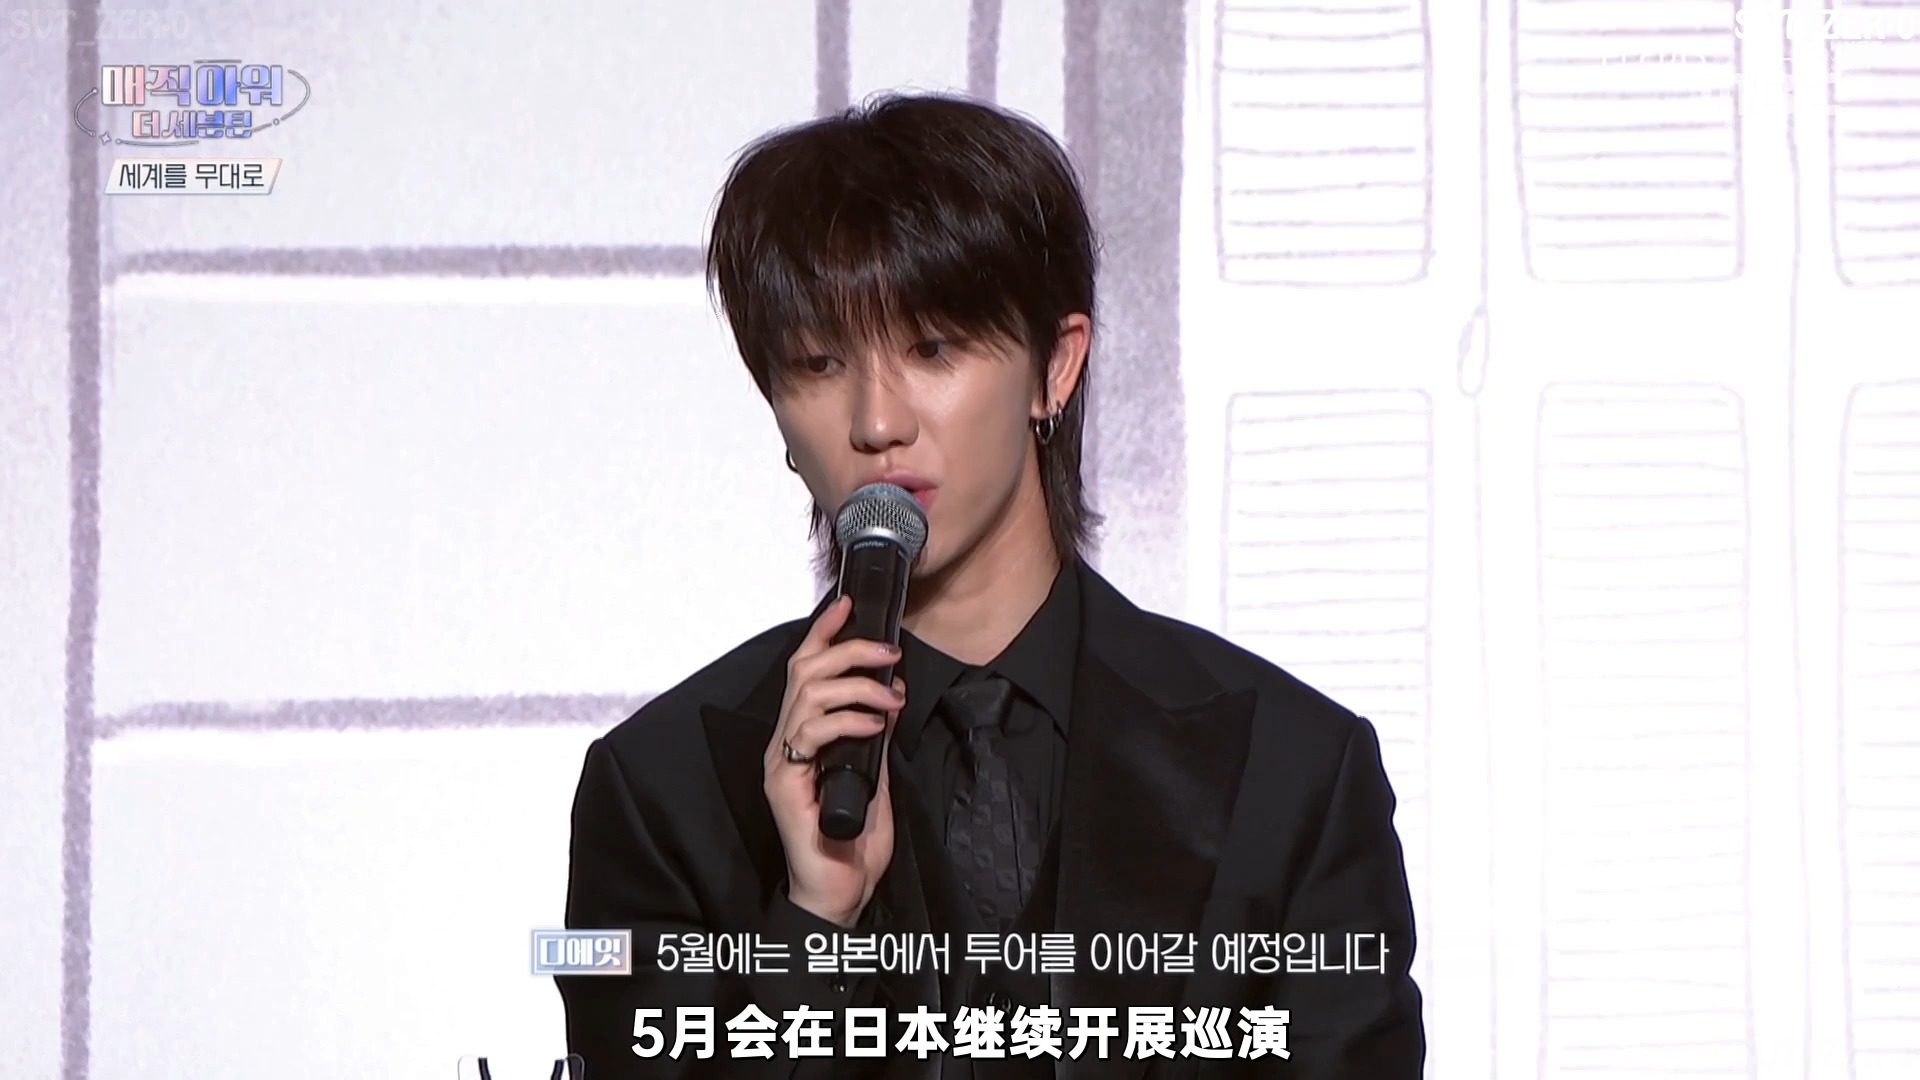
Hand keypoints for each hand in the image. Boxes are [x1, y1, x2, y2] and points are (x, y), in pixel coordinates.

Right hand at [763, 595, 903, 926]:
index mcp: (803, 736)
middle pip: (805, 672)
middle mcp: (786, 742)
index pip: (807, 669)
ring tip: (891, 697)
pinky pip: (811, 735)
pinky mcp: (785, 784)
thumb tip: (890, 699)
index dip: (825, 633)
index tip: (849, 605)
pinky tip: (875, 726)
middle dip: (848, 650)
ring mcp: (783, 762)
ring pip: (808, 696)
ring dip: (856, 686)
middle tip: (889, 653)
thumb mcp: (874, 775)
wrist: (840, 893)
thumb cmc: (853, 840)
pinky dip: (847, 722)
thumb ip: (873, 737)